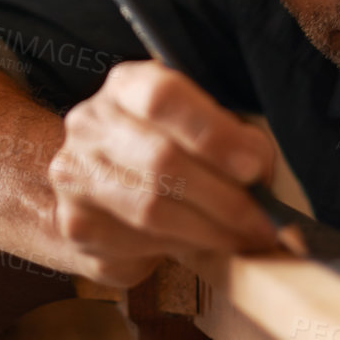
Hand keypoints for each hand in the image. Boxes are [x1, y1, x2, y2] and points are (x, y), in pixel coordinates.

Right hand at [47, 60, 279, 284]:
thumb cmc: (161, 147)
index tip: (254, 167)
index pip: (163, 98)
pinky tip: (200, 248)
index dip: (213, 133)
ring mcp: (76, 178)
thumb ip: (225, 136)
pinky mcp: (76, 226)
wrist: (95, 183)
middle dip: (224, 198)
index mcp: (125, 88)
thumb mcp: (194, 121)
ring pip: (150, 211)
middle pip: (161, 161)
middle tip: (262, 221)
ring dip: (208, 231)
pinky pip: (135, 247)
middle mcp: (90, 127)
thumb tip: (258, 174)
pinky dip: (176, 251)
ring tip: (243, 239)